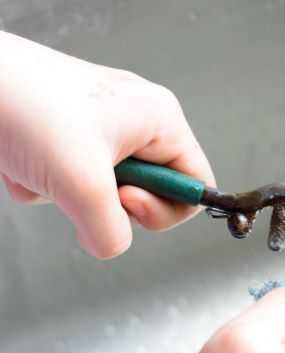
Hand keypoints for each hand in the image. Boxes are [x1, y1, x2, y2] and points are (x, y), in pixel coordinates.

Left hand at [0, 32, 212, 257]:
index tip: (123, 202)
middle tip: (79, 185)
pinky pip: (68, 181)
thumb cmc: (29, 109)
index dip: (164, 207)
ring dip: (66, 193)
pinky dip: (43, 182)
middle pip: (147, 191)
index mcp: (159, 120)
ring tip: (40, 165)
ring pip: (100, 192)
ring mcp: (99, 127)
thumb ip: (110, 230)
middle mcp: (136, 120)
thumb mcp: (82, 184)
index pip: (194, 184)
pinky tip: (22, 161)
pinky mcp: (66, 134)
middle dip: (104, 201)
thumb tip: (112, 244)